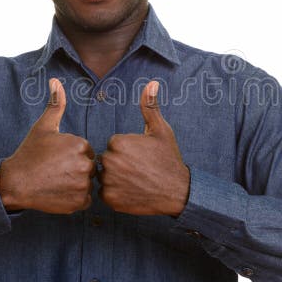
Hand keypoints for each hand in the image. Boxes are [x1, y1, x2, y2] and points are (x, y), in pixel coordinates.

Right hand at [0, 78, 95, 212]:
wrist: (15, 183)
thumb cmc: (30, 153)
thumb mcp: (43, 126)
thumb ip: (56, 104)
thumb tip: (56, 80)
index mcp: (80, 145)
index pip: (86, 150)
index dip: (71, 154)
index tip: (56, 158)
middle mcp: (84, 164)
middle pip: (89, 166)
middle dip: (75, 168)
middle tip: (56, 170)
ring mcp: (82, 185)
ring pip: (87, 182)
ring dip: (76, 183)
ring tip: (57, 181)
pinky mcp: (78, 202)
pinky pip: (85, 199)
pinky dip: (75, 198)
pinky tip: (59, 192)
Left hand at [99, 81, 190, 215]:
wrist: (177, 191)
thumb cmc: (168, 158)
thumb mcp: (160, 130)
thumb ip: (150, 106)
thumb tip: (152, 82)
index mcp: (118, 142)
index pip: (114, 143)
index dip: (129, 150)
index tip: (142, 156)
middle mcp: (110, 161)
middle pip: (108, 159)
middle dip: (120, 163)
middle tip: (139, 169)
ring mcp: (109, 182)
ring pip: (105, 176)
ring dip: (116, 178)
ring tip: (136, 180)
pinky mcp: (110, 199)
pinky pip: (105, 193)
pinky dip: (116, 193)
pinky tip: (132, 191)